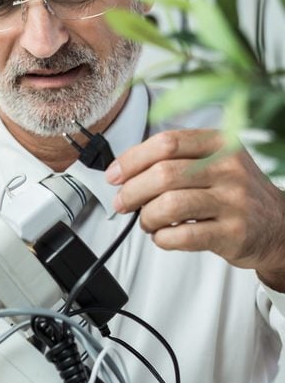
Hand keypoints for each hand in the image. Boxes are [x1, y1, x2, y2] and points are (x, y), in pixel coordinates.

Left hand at [105, 129, 284, 290]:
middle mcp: (229, 168)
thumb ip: (173, 160)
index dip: (132, 160)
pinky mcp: (233, 233)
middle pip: (162, 174)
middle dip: (131, 191)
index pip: (165, 143)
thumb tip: (123, 172)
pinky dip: (162, 238)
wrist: (279, 226)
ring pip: (169, 205)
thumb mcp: (213, 162)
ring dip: (146, 217)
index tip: (114, 175)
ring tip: (147, 222)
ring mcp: (234, 201)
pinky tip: (163, 236)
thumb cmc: (234, 193)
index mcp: (219, 143)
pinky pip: (182, 236)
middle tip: (122, 203)